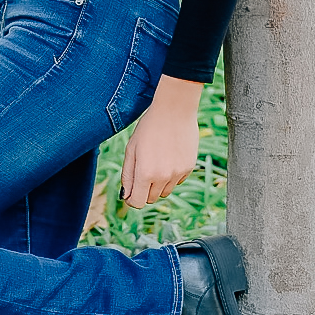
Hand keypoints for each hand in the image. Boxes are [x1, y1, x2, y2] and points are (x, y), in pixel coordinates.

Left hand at [120, 74, 201, 207]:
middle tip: (142, 170)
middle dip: (144, 190)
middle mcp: (163, 177)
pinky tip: (168, 157)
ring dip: (158, 183)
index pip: (137, 202)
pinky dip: (171, 175)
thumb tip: (126, 196)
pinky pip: (176, 181)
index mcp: (145, 173)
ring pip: (164, 192)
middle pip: (150, 199)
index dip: (131, 199)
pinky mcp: (188, 168)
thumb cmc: (149, 128)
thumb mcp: (131, 149)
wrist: (174, 111)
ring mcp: (177, 174)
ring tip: (156, 161)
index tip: (130, 191)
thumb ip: (127, 175)